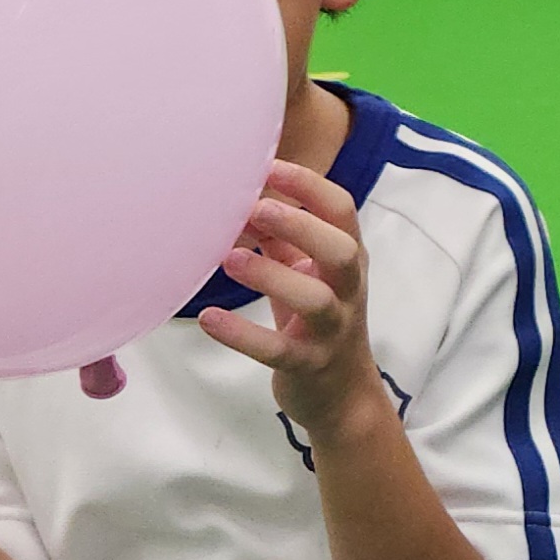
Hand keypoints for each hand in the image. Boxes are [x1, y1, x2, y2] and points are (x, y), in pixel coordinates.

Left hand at [202, 161, 386, 441]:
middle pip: (342, 250)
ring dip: (273, 275)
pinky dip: (243, 335)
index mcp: (348, 259)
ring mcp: (333, 329)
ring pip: (316, 300)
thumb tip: (231, 197)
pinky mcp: (309, 364)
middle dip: (302, 225)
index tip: (268, 166)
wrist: (342, 393)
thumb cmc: (315, 318)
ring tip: (228, 259)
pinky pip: (279, 351)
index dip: (309, 185)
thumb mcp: (303, 270)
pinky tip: (210, 319)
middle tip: (257, 207)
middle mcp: (349, 290)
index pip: (341, 210)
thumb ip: (275, 235)